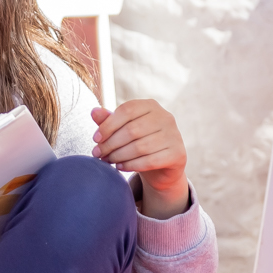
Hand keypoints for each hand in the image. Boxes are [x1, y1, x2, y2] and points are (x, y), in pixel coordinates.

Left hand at [91, 99, 189, 218]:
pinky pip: (150, 161)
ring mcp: (174, 135)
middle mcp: (165, 117)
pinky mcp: (178, 154)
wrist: (161, 166)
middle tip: (98, 154)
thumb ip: (109, 120)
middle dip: (111, 144)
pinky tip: (120, 167)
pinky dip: (132, 165)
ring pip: (140, 147)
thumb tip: (94, 111)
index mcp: (151, 106)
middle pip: (132, 130)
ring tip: (108, 161)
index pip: (127, 110)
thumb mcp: (122, 130)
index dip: (108, 125)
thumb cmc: (138, 142)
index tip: (95, 139)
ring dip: (119, 155)